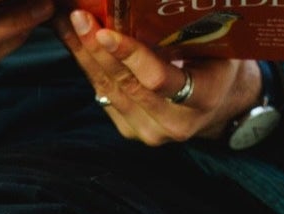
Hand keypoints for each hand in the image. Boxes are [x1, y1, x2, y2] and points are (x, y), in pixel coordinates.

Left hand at [55, 9, 260, 143]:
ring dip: (84, 54)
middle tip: (77, 16)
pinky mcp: (131, 131)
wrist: (217, 101)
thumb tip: (150, 2)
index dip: (129, 56)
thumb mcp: (212, 41)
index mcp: (202, 98)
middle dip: (96, 48)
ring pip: (109, 90)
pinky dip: (88, 66)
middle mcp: (174, 123)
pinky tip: (73, 40)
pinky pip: (104, 96)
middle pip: (127, 84)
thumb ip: (184, 28)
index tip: (105, 31)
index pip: (158, 79)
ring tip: (65, 22)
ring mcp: (150, 131)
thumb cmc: (215, 60)